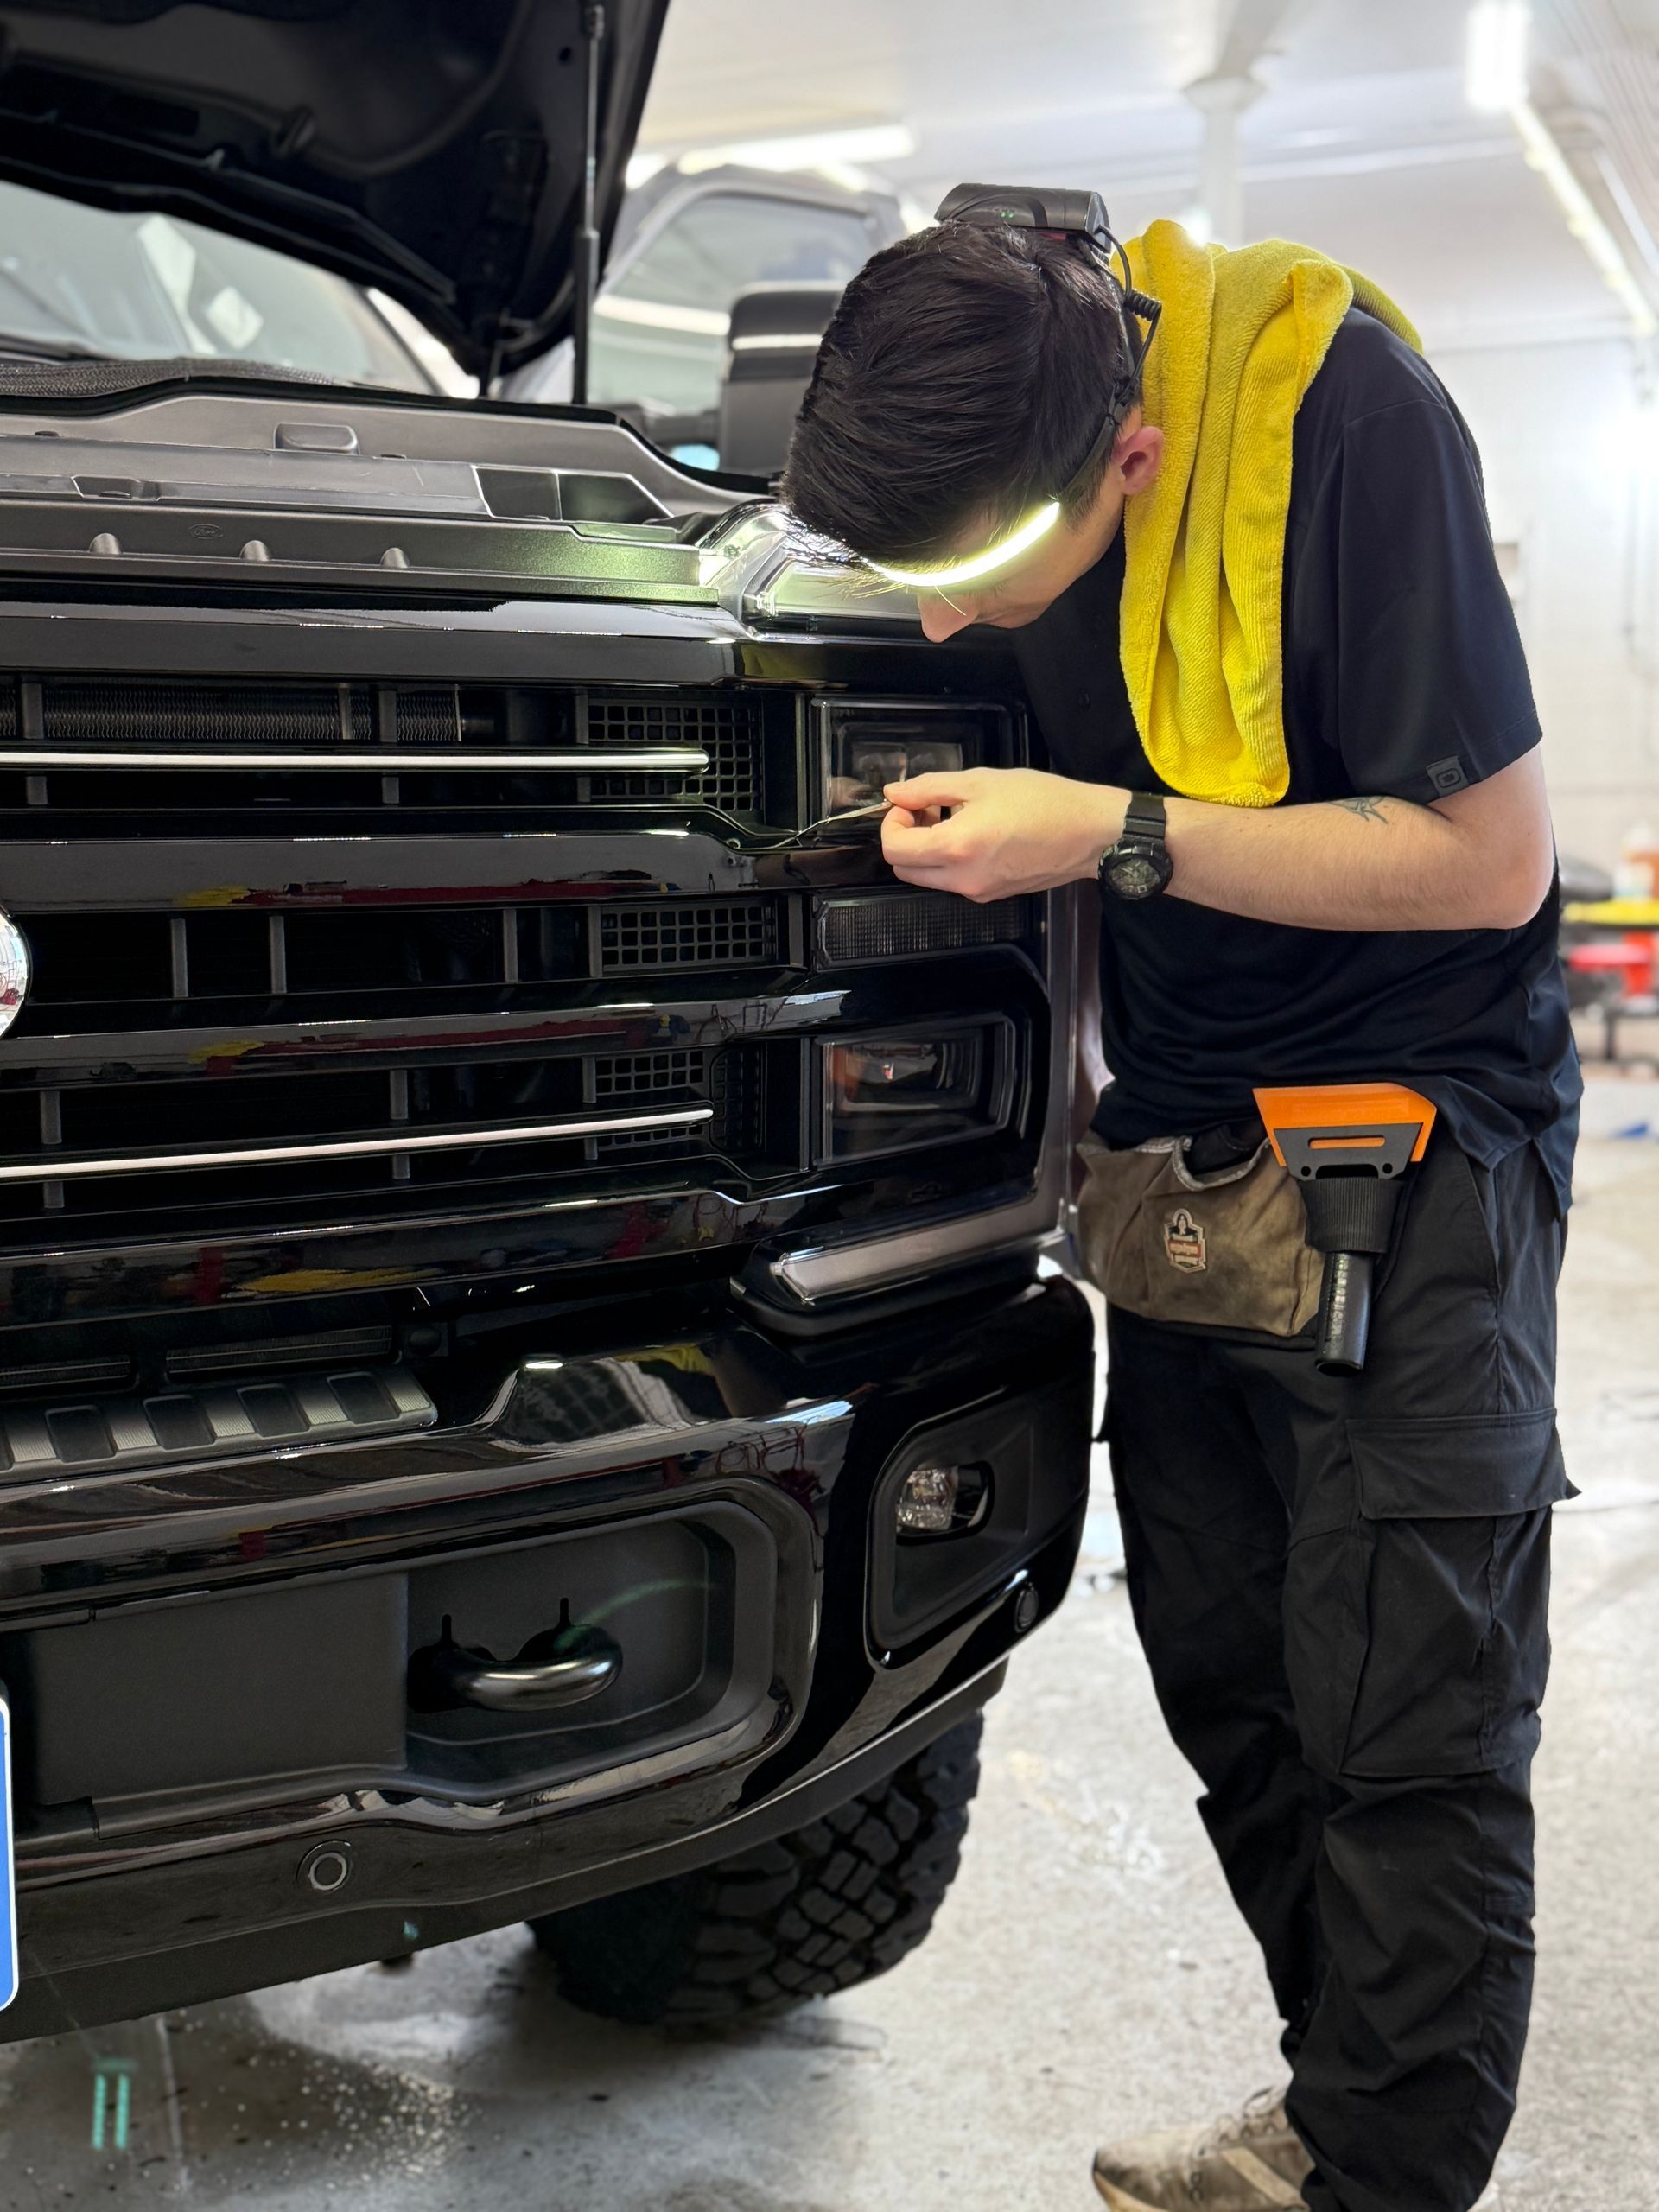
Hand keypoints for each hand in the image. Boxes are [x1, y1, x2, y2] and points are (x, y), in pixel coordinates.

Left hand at [880, 766, 1126, 901]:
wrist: (1091, 833)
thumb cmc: (1043, 801)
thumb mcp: (982, 782)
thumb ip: (930, 787)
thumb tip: (894, 794)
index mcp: (956, 848)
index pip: (894, 849)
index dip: (892, 823)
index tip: (910, 803)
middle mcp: (962, 879)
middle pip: (904, 869)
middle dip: (905, 839)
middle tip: (927, 811)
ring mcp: (977, 892)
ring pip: (928, 878)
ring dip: (927, 850)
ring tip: (953, 818)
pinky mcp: (991, 895)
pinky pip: (954, 881)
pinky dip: (950, 860)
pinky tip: (974, 833)